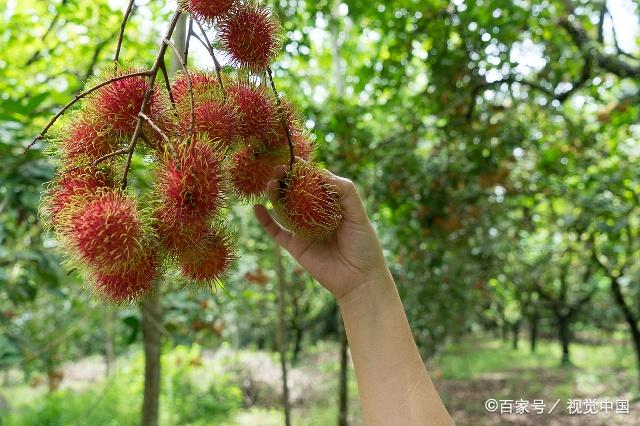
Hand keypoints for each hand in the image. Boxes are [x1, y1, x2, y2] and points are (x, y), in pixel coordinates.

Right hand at [254, 165, 388, 300]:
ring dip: (275, 195)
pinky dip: (265, 220)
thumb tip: (322, 173)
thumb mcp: (358, 214)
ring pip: (283, 209)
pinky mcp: (295, 247)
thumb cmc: (364, 246)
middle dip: (287, 180)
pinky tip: (258, 207)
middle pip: (296, 194)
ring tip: (270, 183)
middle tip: (279, 168)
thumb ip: (345, 192)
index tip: (296, 160)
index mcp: (331, 207)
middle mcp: (315, 217)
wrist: (360, 279)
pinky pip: (276, 231)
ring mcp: (303, 231)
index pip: (315, 184)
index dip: (306, 172)